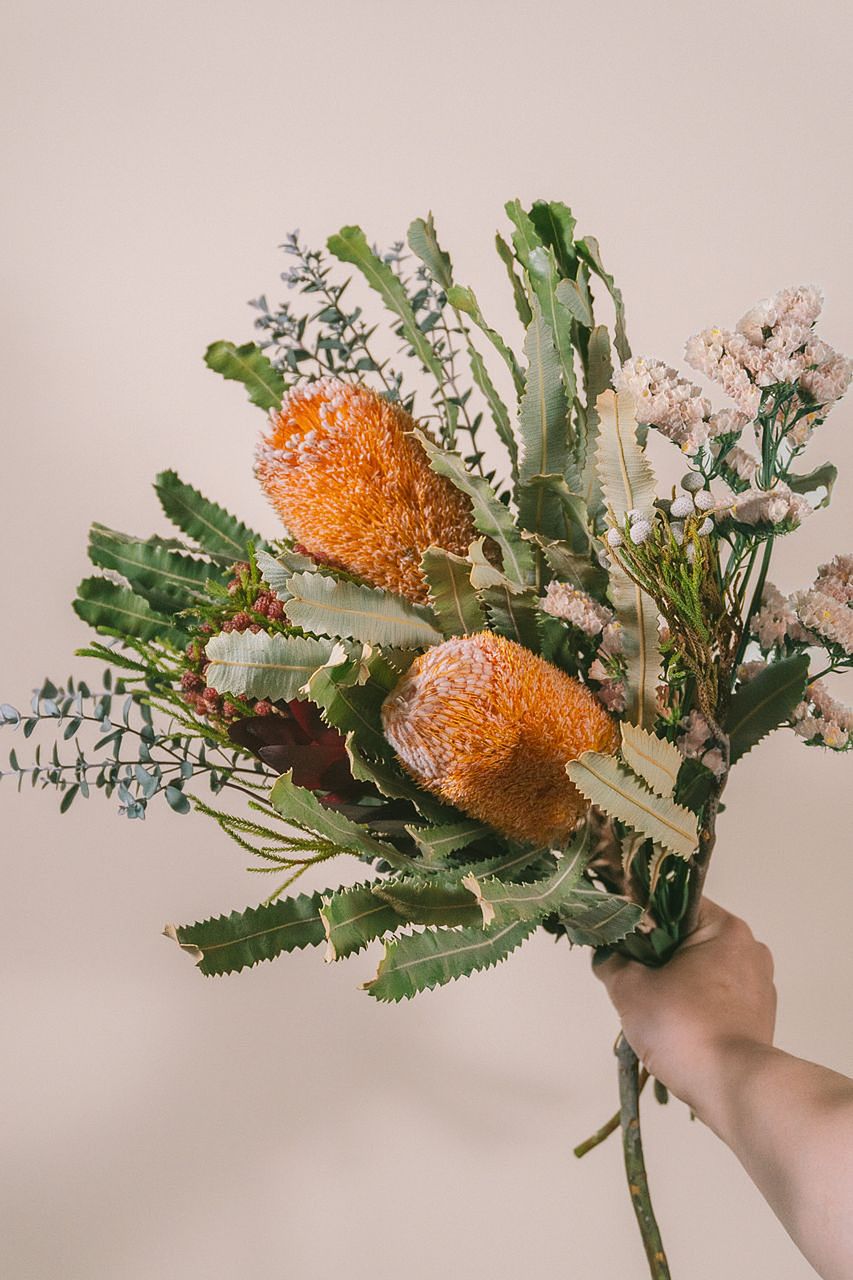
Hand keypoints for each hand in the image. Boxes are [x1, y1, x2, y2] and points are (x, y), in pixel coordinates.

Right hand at [594, 899, 776, 1115]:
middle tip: (631, 976)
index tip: (620, 938)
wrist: (732, 1087)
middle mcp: (751, 949)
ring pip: (704, 970)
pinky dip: (697, 1006)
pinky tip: (676, 1027)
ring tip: (652, 1007)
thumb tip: (605, 956)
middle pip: (690, 939)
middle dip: (658, 956)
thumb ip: (612, 962)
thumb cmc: (683, 1027)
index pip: (675, 905)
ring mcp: (761, 986)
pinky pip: (719, 999)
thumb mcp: (630, 989)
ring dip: (676, 983)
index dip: (642, 919)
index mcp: (726, 928)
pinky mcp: (761, 1018)